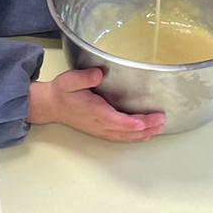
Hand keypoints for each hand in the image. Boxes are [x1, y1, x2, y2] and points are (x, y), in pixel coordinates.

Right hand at [28, 67, 164, 141]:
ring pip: (124, 136)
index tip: (146, 121)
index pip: (115, 120)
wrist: (51, 106)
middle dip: (145, 127)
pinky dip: (134, 137)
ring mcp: (100, 129)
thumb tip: (98, 74)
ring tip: (159, 129)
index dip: (131, 122)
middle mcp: (99, 123)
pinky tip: (145, 135)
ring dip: (143, 134)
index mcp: (93, 111)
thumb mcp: (69, 80)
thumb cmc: (62, 92)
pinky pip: (120, 137)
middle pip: (125, 130)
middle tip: (162, 121)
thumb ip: (84, 77)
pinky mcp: (100, 130)